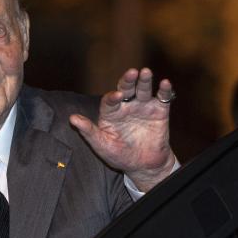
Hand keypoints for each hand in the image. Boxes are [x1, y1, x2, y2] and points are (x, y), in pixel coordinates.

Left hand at [69, 67, 175, 191]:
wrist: (143, 165)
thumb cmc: (119, 155)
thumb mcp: (102, 145)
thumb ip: (88, 131)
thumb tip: (72, 119)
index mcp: (111, 113)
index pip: (110, 101)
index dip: (112, 98)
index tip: (116, 97)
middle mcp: (126, 106)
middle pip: (126, 88)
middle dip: (128, 80)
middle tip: (131, 72)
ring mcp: (143, 107)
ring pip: (143, 89)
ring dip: (145, 80)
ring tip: (146, 72)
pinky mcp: (159, 111)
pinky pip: (162, 98)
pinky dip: (164, 90)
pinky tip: (165, 83)